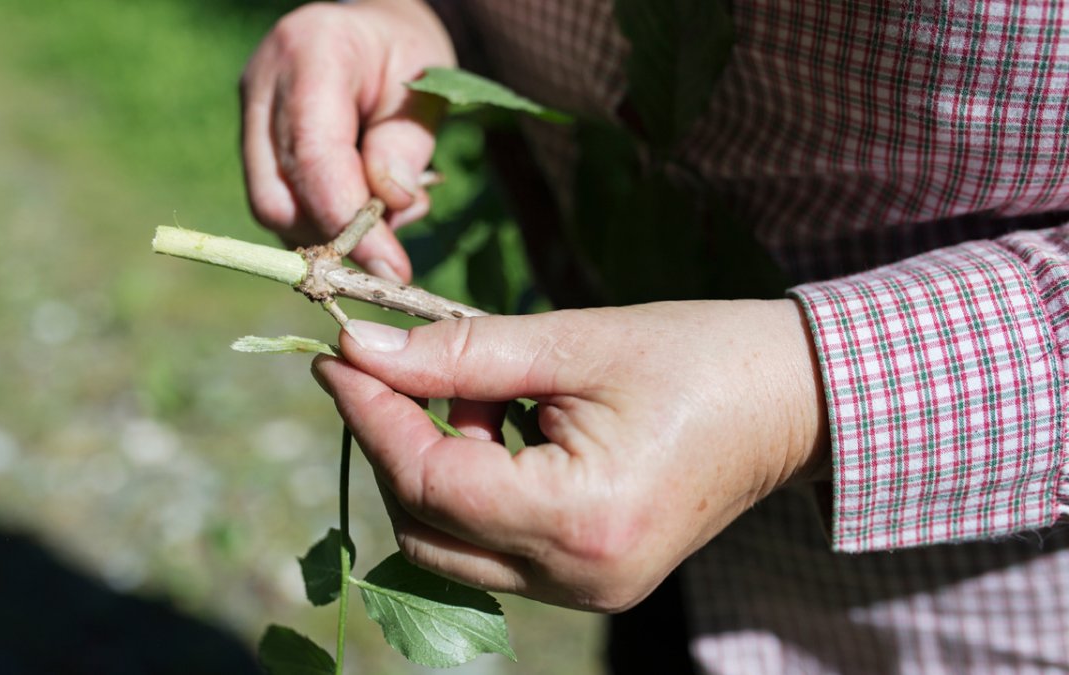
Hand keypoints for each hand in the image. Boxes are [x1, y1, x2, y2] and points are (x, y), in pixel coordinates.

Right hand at [240, 0, 454, 281]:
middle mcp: (264, 83)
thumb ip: (406, 144)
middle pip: (277, 195)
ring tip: (387, 216)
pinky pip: (279, 205)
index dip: (348, 221)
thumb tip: (390, 207)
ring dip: (330, 236)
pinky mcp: (252, 144)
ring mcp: (250, 116)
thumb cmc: (403, 55)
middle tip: (391, 256)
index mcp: (312, 52)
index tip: (391, 268)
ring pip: (273, 208)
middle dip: (335, 239)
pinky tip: (362, 209)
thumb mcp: (426, 86)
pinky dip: (322, 224)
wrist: (369, 30)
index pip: (313, 156)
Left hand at [312, 300, 828, 611]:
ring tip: (486, 388)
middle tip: (404, 367)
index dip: (370, 417)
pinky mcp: (592, 580)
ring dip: (438, 464)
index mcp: (580, 518)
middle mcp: (579, 577)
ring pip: (453, 544)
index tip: (336, 357)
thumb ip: (459, 352)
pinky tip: (506, 424)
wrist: (792, 402)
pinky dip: (476, 486)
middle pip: (426, 528)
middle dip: (396, 444)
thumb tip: (360, 350)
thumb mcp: (574, 341)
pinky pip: (495, 546)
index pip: (429, 482)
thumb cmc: (698, 356)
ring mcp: (588, 591)